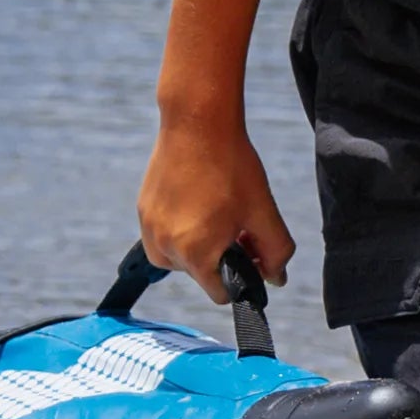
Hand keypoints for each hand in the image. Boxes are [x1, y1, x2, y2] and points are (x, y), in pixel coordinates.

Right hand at [138, 113, 296, 304]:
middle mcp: (164, 247)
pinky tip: (199, 200)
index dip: (242, 278)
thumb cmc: (232, 166)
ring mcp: (149, 229)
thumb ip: (276, 252)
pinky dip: (183, 228)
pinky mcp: (143, 211)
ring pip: (181, 257)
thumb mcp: (263, 211)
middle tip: (237, 222)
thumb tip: (276, 278)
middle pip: (201, 274)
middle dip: (222, 256)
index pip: (220, 294)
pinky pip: (165, 236)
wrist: (196, 123)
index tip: (251, 253)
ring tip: (216, 210)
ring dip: (200, 244)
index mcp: (195, 253)